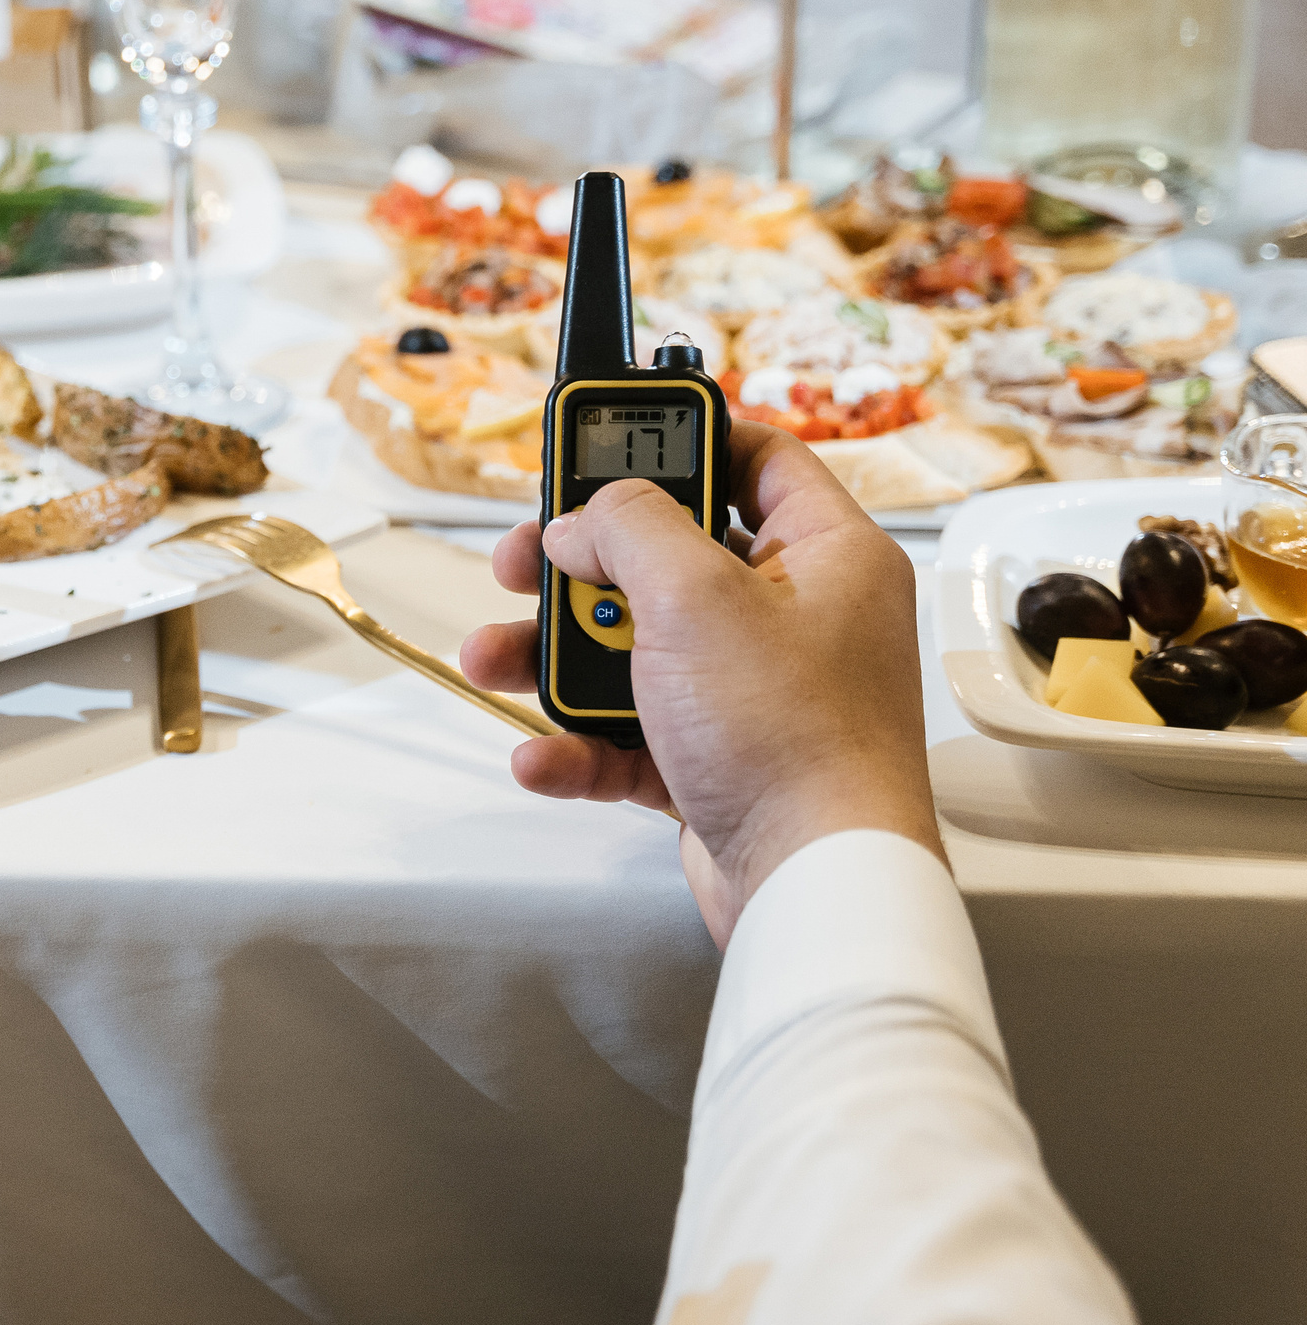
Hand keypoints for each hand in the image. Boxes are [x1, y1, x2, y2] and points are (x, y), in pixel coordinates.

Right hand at [457, 421, 943, 946]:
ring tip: (498, 660)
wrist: (812, 883)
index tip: (603, 444)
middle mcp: (797, 620)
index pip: (755, 459)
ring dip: (556, 658)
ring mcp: (754, 696)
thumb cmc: (797, 741)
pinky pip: (630, 735)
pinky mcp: (716, 765)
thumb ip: (628, 529)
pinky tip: (544, 754)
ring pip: (634, 650)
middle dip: (581, 566)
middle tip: (526, 560)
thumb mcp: (696, 596)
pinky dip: (578, 744)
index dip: (679, 442)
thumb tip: (584, 519)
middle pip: (668, 559)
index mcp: (826, 556)